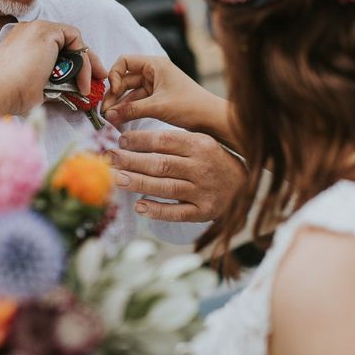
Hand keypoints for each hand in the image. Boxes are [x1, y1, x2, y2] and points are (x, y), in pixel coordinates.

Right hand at [0, 20, 106, 115]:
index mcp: (22, 42)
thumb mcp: (36, 86)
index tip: (83, 81)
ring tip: (90, 84)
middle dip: (85, 62)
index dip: (72, 63)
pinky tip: (82, 80)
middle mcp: (29, 31)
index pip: (55, 47)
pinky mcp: (47, 32)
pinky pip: (76, 42)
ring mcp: (37, 29)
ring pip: (73, 41)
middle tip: (97, 79)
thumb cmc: (11, 95)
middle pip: (66, 42)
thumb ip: (53, 81)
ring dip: (85, 64)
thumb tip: (72, 88)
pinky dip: (83, 61)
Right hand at [102, 54, 232, 144]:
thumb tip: (108, 115)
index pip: (124, 61)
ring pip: (129, 92)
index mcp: (155, 64)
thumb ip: (131, 109)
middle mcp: (153, 72)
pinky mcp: (156, 98)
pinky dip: (128, 110)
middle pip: (124, 79)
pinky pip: (136, 102)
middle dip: (113, 95)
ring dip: (119, 104)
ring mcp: (154, 86)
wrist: (211, 120)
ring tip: (108, 119)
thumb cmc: (190, 106)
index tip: (113, 92)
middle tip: (104, 112)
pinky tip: (119, 120)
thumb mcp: (158, 106)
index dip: (114, 75)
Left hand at [107, 128, 245, 222]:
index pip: (164, 140)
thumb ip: (172, 141)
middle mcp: (202, 167)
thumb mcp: (200, 142)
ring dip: (138, 183)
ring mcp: (203, 191)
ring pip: (165, 187)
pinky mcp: (204, 212)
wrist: (245, 186)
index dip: (139, 140)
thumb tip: (132, 140)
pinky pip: (177, 213)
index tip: (120, 140)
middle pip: (160, 164)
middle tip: (109, 158)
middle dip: (131, 160)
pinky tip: (139, 206)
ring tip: (116, 179)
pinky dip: (157, 210)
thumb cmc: (214, 160)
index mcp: (200, 145)